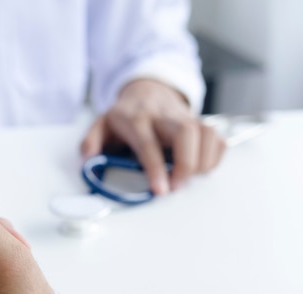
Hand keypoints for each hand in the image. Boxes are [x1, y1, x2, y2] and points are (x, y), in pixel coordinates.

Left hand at [81, 79, 225, 193]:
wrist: (147, 90)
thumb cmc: (125, 115)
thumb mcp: (101, 125)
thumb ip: (91, 142)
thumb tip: (88, 159)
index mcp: (136, 118)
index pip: (148, 143)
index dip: (156, 168)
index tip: (161, 190)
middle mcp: (164, 115)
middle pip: (185, 132)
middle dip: (186, 163)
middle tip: (177, 186)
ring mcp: (185, 117)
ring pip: (207, 133)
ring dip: (203, 161)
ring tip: (189, 179)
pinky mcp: (201, 122)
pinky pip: (217, 138)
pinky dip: (214, 158)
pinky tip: (200, 168)